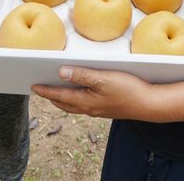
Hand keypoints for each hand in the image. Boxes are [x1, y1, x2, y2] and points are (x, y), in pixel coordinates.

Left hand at [31, 66, 155, 119]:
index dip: (46, 91)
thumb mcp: (103, 78)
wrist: (149, 104)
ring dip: (63, 99)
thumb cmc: (129, 90)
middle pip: (64, 104)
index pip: (59, 96)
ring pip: (75, 105)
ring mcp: (99, 110)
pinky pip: (85, 104)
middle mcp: (90, 108)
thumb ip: (82, 75)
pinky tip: (80, 93)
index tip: (34, 87)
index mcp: (85, 101)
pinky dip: (76, 99)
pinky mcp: (107, 107)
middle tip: (42, 89)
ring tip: (57, 91)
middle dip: (52, 97)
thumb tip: (61, 73)